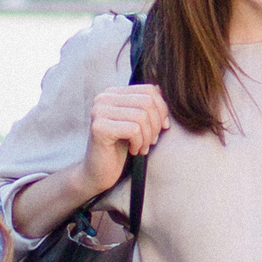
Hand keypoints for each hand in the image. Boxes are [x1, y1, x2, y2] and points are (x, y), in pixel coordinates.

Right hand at [83, 82, 169, 197]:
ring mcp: (99, 112)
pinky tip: (133, 151)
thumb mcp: (137, 123)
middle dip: (156, 124)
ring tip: (143, 148)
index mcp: (113, 93)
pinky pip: (133, 130)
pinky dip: (139, 143)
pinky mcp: (99, 127)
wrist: (98, 173)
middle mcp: (103, 98)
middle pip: (147, 101)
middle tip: (152, 141)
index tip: (163, 127)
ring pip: (141, 116)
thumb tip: (162, 89)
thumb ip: (146, 105)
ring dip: (148, 136)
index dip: (162, 109)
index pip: (149, 90)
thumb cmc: (120, 148)